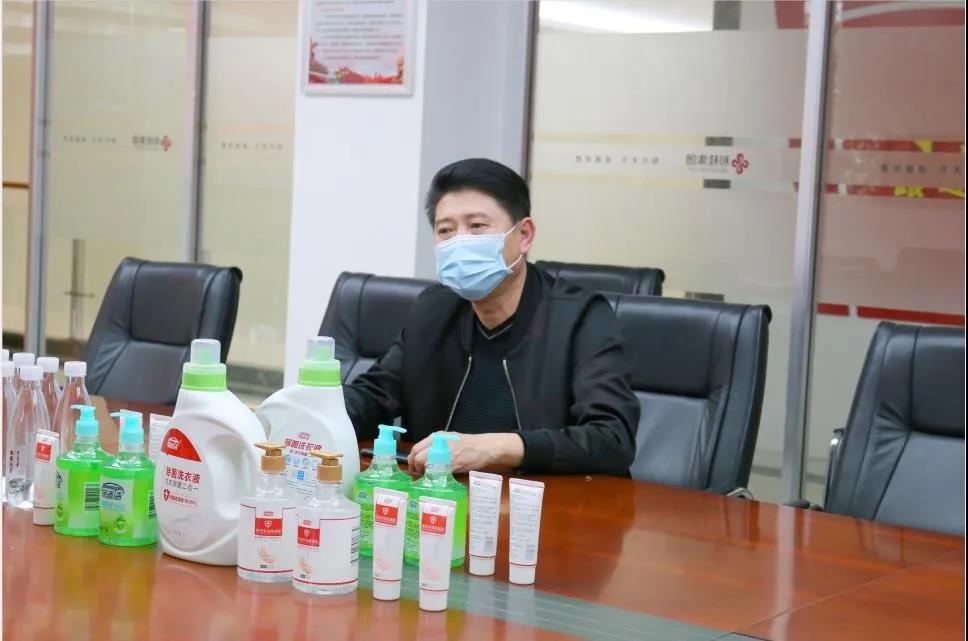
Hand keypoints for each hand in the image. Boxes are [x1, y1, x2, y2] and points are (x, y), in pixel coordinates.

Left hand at [408, 432, 523, 474]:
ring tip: (428, 476)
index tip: (413, 466)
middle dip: (415, 467)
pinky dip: (434, 476)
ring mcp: (444, 454)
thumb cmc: (468, 444)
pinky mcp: (452, 464)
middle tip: (418, 473)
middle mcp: (438, 443)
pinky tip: (438, 478)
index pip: (416, 448)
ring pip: (424, 464)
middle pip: (416, 456)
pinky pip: (436, 472)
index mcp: (437, 436)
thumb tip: (425, 456)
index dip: (412, 459)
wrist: (484, 447)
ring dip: (423, 472)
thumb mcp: (450, 439)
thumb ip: (438, 446)